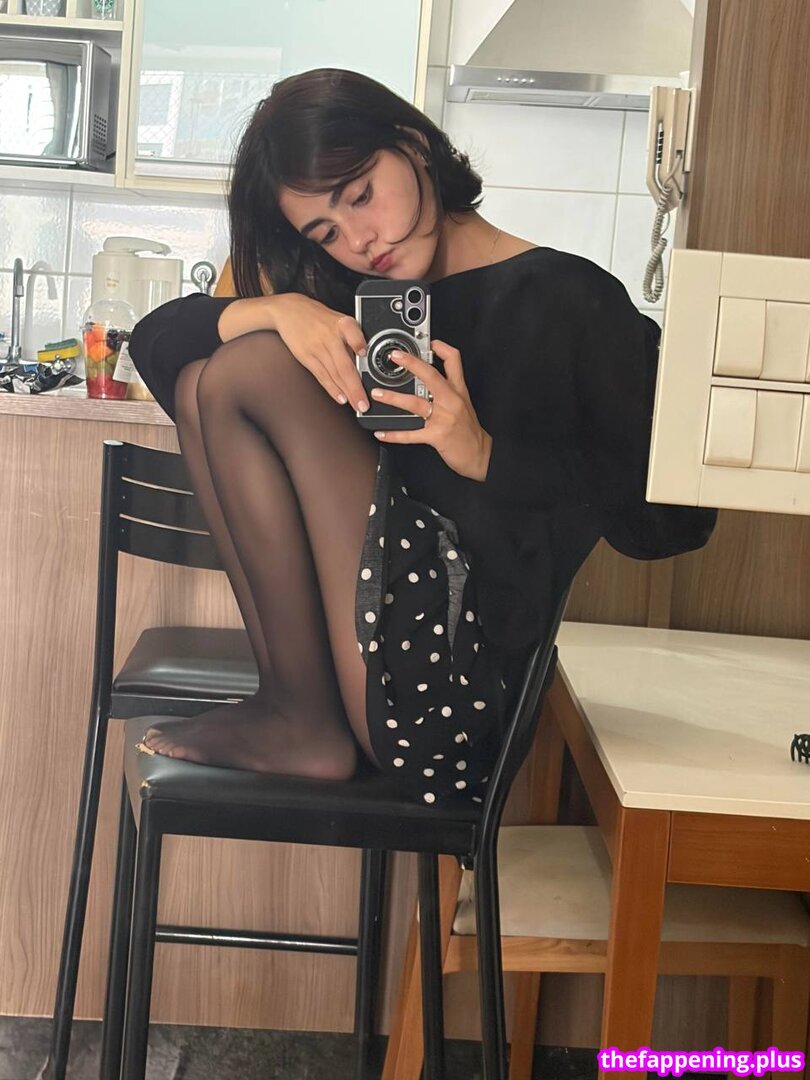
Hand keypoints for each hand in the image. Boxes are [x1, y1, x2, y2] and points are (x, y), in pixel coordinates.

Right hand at [270, 293, 369, 410]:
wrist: (288, 310)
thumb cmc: (318, 317)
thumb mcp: (338, 319)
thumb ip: (351, 338)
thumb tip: (364, 362)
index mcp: (341, 323)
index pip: (352, 332)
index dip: (358, 343)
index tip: (363, 353)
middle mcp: (329, 336)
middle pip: (344, 365)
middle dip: (356, 387)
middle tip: (364, 403)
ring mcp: (316, 348)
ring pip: (334, 374)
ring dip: (347, 392)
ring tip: (356, 405)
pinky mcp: (306, 356)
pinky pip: (322, 376)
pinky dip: (332, 389)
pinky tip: (341, 398)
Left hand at [371, 339, 492, 481]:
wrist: (479, 454)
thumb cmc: (469, 430)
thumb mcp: (463, 403)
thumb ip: (448, 389)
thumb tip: (428, 378)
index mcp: (458, 391)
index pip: (453, 361)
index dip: (441, 348)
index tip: (429, 342)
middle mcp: (451, 401)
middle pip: (431, 376)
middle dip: (412, 364)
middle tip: (396, 357)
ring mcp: (443, 418)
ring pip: (415, 403)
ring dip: (393, 398)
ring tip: (377, 394)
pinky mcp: (436, 436)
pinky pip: (411, 434)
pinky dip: (394, 434)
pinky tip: (382, 433)